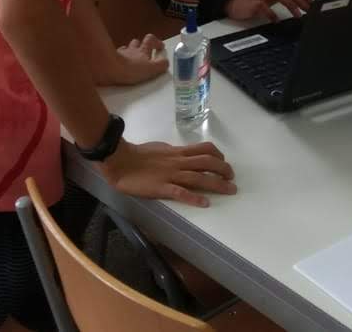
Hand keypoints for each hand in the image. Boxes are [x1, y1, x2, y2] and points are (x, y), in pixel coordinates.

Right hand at [98, 140, 236, 206]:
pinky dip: (194, 198)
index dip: (218, 155)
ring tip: (230, 189)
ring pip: (198, 177)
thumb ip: (172, 153)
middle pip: (207, 163)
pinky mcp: (161, 188)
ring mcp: (170, 175)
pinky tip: (205, 203)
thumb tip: (182, 154)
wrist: (119, 160)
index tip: (224, 162)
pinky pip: (180, 192)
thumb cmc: (137, 154)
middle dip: (223, 169)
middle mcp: (178, 162)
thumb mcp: (160, 148)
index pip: (203, 149)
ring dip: (217, 183)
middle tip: (232, 178)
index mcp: (177, 152)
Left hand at [109, 34, 167, 85]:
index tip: (160, 47)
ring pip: (125, 48)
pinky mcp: (110, 58)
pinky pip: (114, 55)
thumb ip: (160, 65)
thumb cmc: (130, 69)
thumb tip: (166, 62)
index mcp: (142, 50)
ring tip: (131, 59)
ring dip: (129, 51)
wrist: (109, 69)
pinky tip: (117, 64)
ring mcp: (120, 53)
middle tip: (144, 52)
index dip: (156, 42)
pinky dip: (117, 58)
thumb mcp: (150, 69)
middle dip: (141, 46)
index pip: (150, 40)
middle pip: (137, 42)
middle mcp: (131, 49)